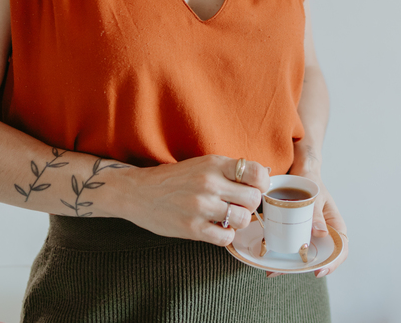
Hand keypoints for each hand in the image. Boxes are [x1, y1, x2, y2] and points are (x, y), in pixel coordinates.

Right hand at [118, 155, 269, 246]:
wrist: (138, 192)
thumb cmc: (174, 179)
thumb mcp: (202, 164)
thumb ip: (229, 171)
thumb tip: (261, 180)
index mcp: (213, 164)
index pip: (256, 172)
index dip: (262, 182)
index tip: (256, 187)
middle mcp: (209, 183)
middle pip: (254, 198)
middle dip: (250, 204)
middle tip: (239, 205)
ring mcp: (201, 207)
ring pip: (243, 220)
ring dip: (239, 221)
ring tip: (227, 217)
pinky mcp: (192, 229)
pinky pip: (226, 238)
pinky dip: (226, 235)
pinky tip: (217, 227)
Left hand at [266, 160, 347, 278]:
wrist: (301, 172)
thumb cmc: (312, 182)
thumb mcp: (316, 196)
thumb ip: (318, 214)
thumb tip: (322, 233)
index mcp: (335, 225)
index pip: (341, 249)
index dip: (333, 263)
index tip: (319, 271)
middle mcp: (324, 233)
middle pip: (320, 257)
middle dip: (302, 269)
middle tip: (285, 271)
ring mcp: (310, 234)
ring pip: (304, 254)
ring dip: (290, 264)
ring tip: (272, 270)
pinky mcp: (297, 231)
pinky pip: (292, 245)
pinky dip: (282, 253)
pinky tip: (269, 258)